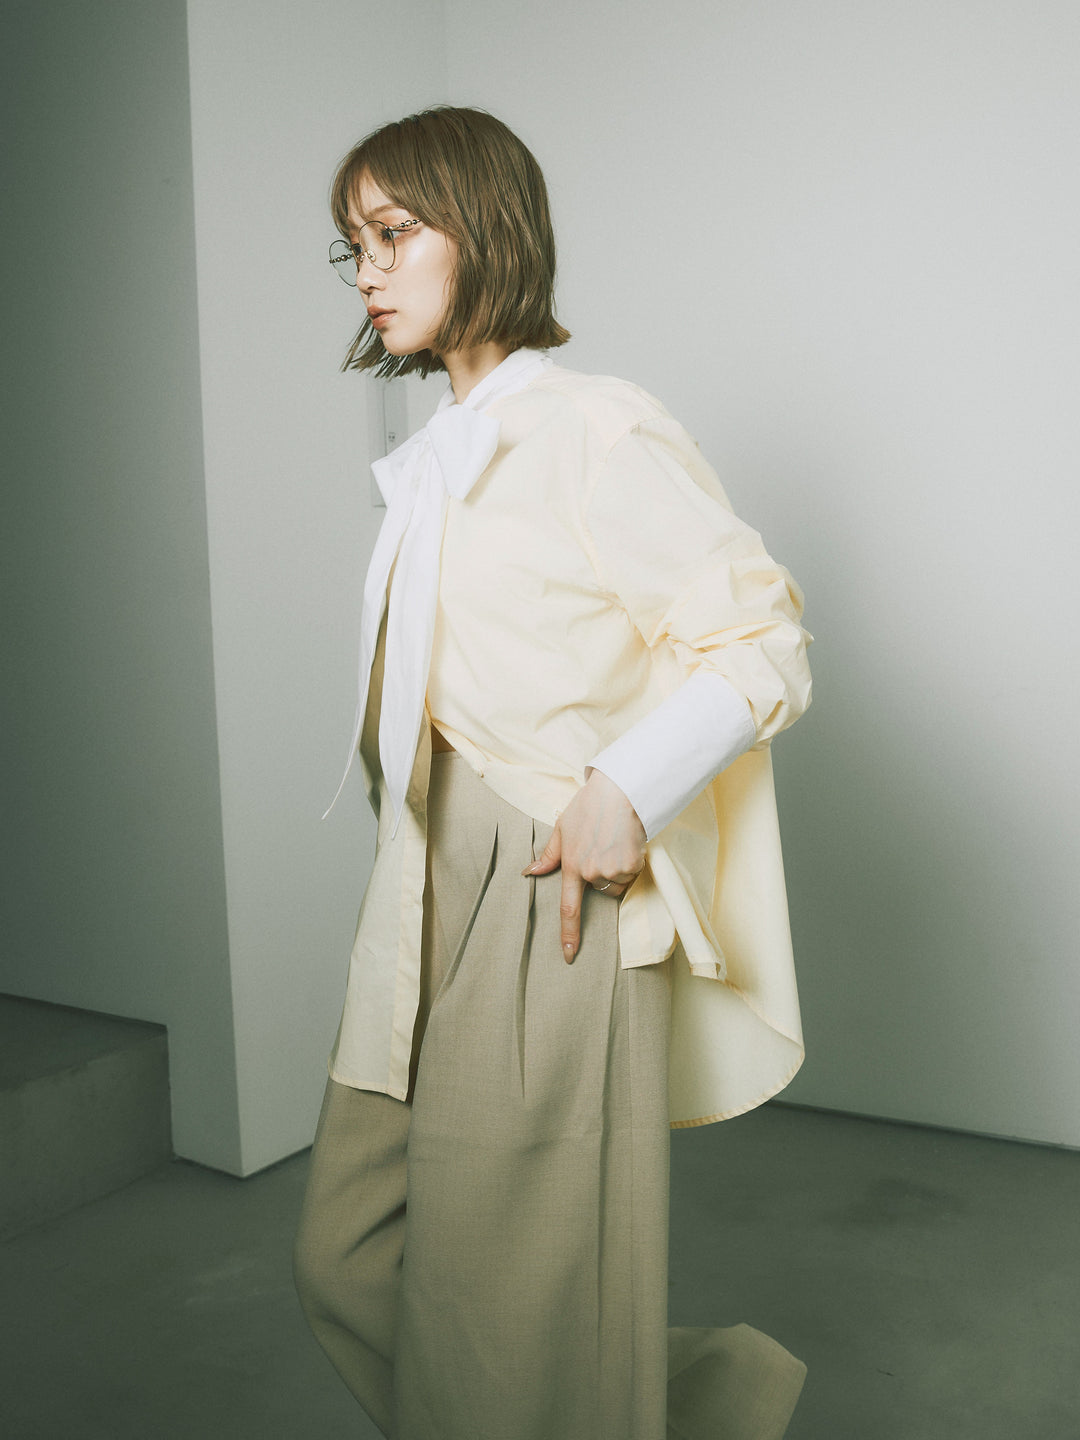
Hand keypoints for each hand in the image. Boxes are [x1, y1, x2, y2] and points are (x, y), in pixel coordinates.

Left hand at [521, 769, 646, 962]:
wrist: (619, 791)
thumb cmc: (589, 806)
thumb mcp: (563, 827)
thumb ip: (549, 854)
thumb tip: (530, 871)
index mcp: (570, 865)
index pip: (568, 908)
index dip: (568, 934)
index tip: (569, 955)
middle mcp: (589, 872)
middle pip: (600, 891)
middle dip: (603, 876)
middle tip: (604, 846)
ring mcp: (610, 870)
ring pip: (618, 884)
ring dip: (619, 870)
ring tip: (616, 842)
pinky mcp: (630, 866)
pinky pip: (632, 875)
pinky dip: (632, 863)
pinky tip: (627, 841)